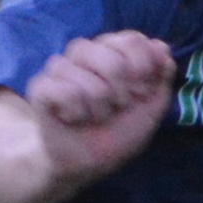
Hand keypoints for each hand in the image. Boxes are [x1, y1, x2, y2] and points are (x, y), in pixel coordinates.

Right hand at [27, 29, 180, 181]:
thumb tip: (161, 47)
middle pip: (113, 59)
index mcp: (111, 50)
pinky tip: (73, 119)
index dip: (143, 69)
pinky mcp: (40, 87)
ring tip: (94, 117)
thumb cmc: (117, 132)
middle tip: (116, 108)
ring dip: (100, 108)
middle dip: (122, 93)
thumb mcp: (152, 107)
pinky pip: (65, 92)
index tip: (141, 93)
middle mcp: (85, 53)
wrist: (87, 164)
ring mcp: (60, 67)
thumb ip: (161, 75)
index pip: (132, 39)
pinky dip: (77, 113)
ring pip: (90, 80)